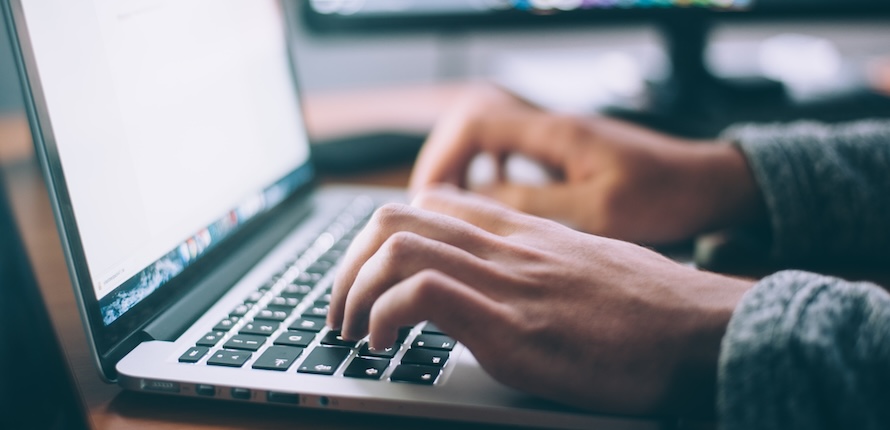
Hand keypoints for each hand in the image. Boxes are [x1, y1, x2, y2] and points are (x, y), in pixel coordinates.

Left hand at [329, 186, 752, 414]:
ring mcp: (508, 283)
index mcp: (524, 232)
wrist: (707, 332)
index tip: (371, 277)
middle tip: (342, 309)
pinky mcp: (512, 328)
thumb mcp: (589, 266)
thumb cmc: (655, 308)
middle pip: (396, 217)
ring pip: (396, 246)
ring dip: (354, 291)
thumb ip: (540, 262)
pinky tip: (384, 345)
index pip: (431, 203)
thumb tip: (508, 283)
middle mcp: (507, 247)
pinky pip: (422, 295)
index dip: (382, 236)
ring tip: (352, 331)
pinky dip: (384, 316)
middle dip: (349, 264)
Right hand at [409, 85, 764, 243]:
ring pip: (488, 137)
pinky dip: (489, 173)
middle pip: (471, 124)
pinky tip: (491, 202)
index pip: (474, 123)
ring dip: (463, 168)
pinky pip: (510, 152)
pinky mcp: (566, 152)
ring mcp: (558, 137)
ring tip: (450, 208)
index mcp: (555, 133)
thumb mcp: (597, 212)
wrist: (709, 184)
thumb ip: (533, 205)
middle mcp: (551, 126)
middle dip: (443, 163)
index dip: (442, 158)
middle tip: (430, 208)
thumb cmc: (665, 196)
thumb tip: (474, 203)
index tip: (428, 199)